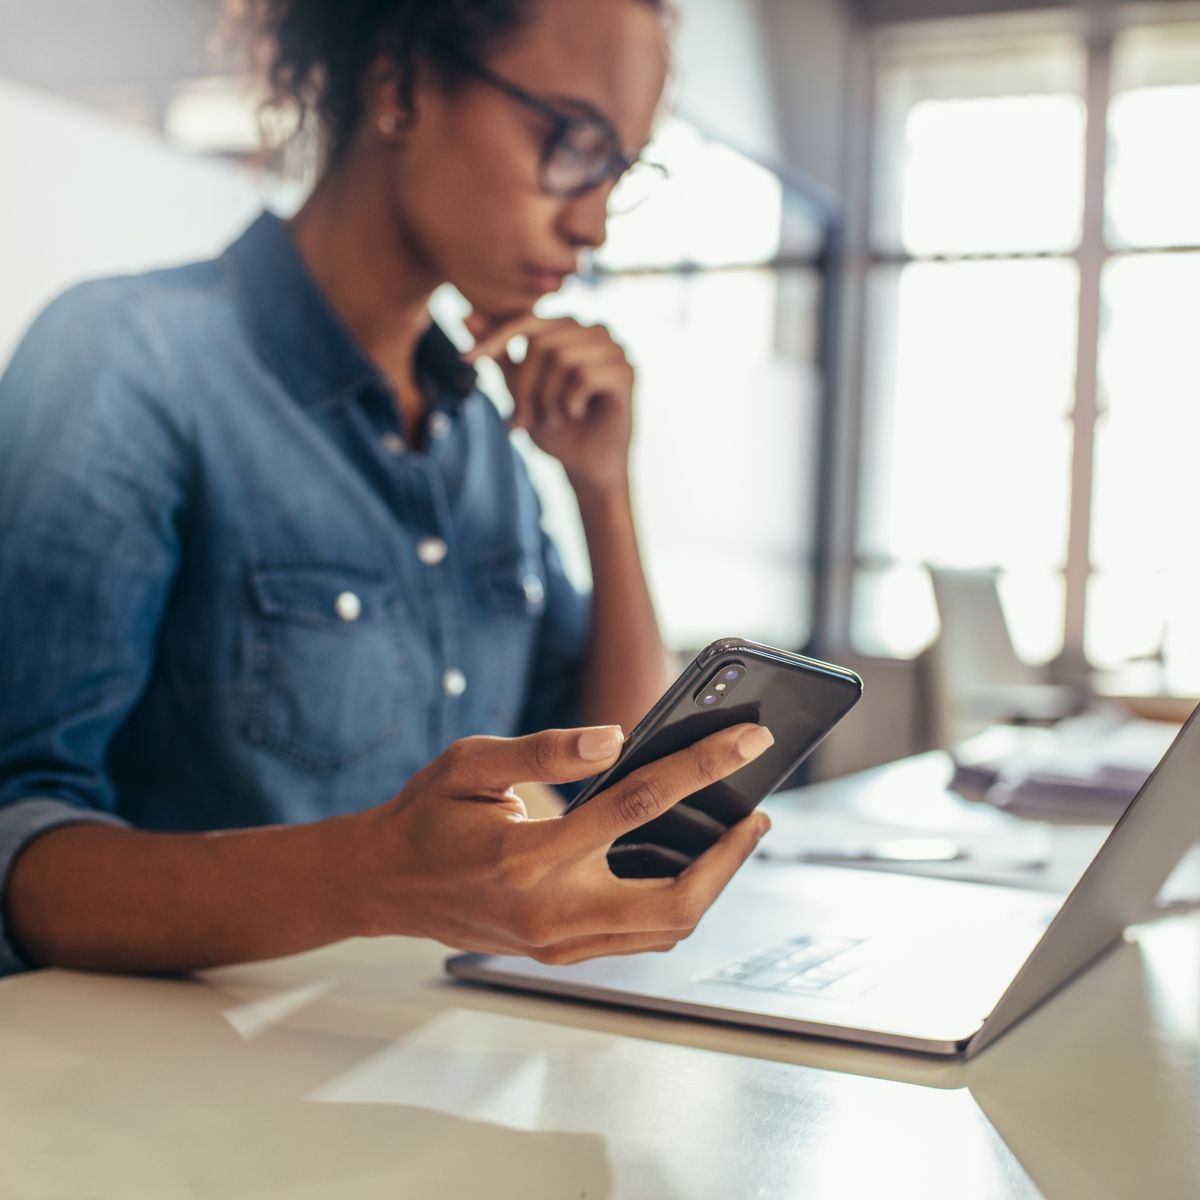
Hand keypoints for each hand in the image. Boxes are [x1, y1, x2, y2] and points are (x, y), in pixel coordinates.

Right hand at [352, 722, 774, 964]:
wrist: (384, 884)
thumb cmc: (426, 816)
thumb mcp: (470, 763)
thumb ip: (544, 750)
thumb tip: (617, 738)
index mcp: (528, 856)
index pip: (638, 807)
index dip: (701, 767)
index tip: (746, 742)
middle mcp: (550, 911)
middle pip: (675, 900)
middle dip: (731, 857)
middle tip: (756, 814)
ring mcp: (557, 942)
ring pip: (665, 929)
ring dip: (712, 883)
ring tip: (732, 834)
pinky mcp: (559, 951)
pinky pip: (639, 937)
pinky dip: (677, 902)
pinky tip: (687, 862)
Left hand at [464, 312, 634, 493]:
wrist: (586, 467)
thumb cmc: (556, 427)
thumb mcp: (519, 389)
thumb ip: (500, 354)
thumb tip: (466, 317)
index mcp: (570, 328)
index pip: (526, 320)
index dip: (495, 338)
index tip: (465, 359)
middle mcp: (595, 331)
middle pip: (542, 343)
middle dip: (525, 387)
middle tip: (523, 420)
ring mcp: (614, 349)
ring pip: (561, 359)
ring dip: (547, 399)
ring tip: (553, 419)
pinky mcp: (626, 372)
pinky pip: (583, 376)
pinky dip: (570, 402)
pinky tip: (577, 414)